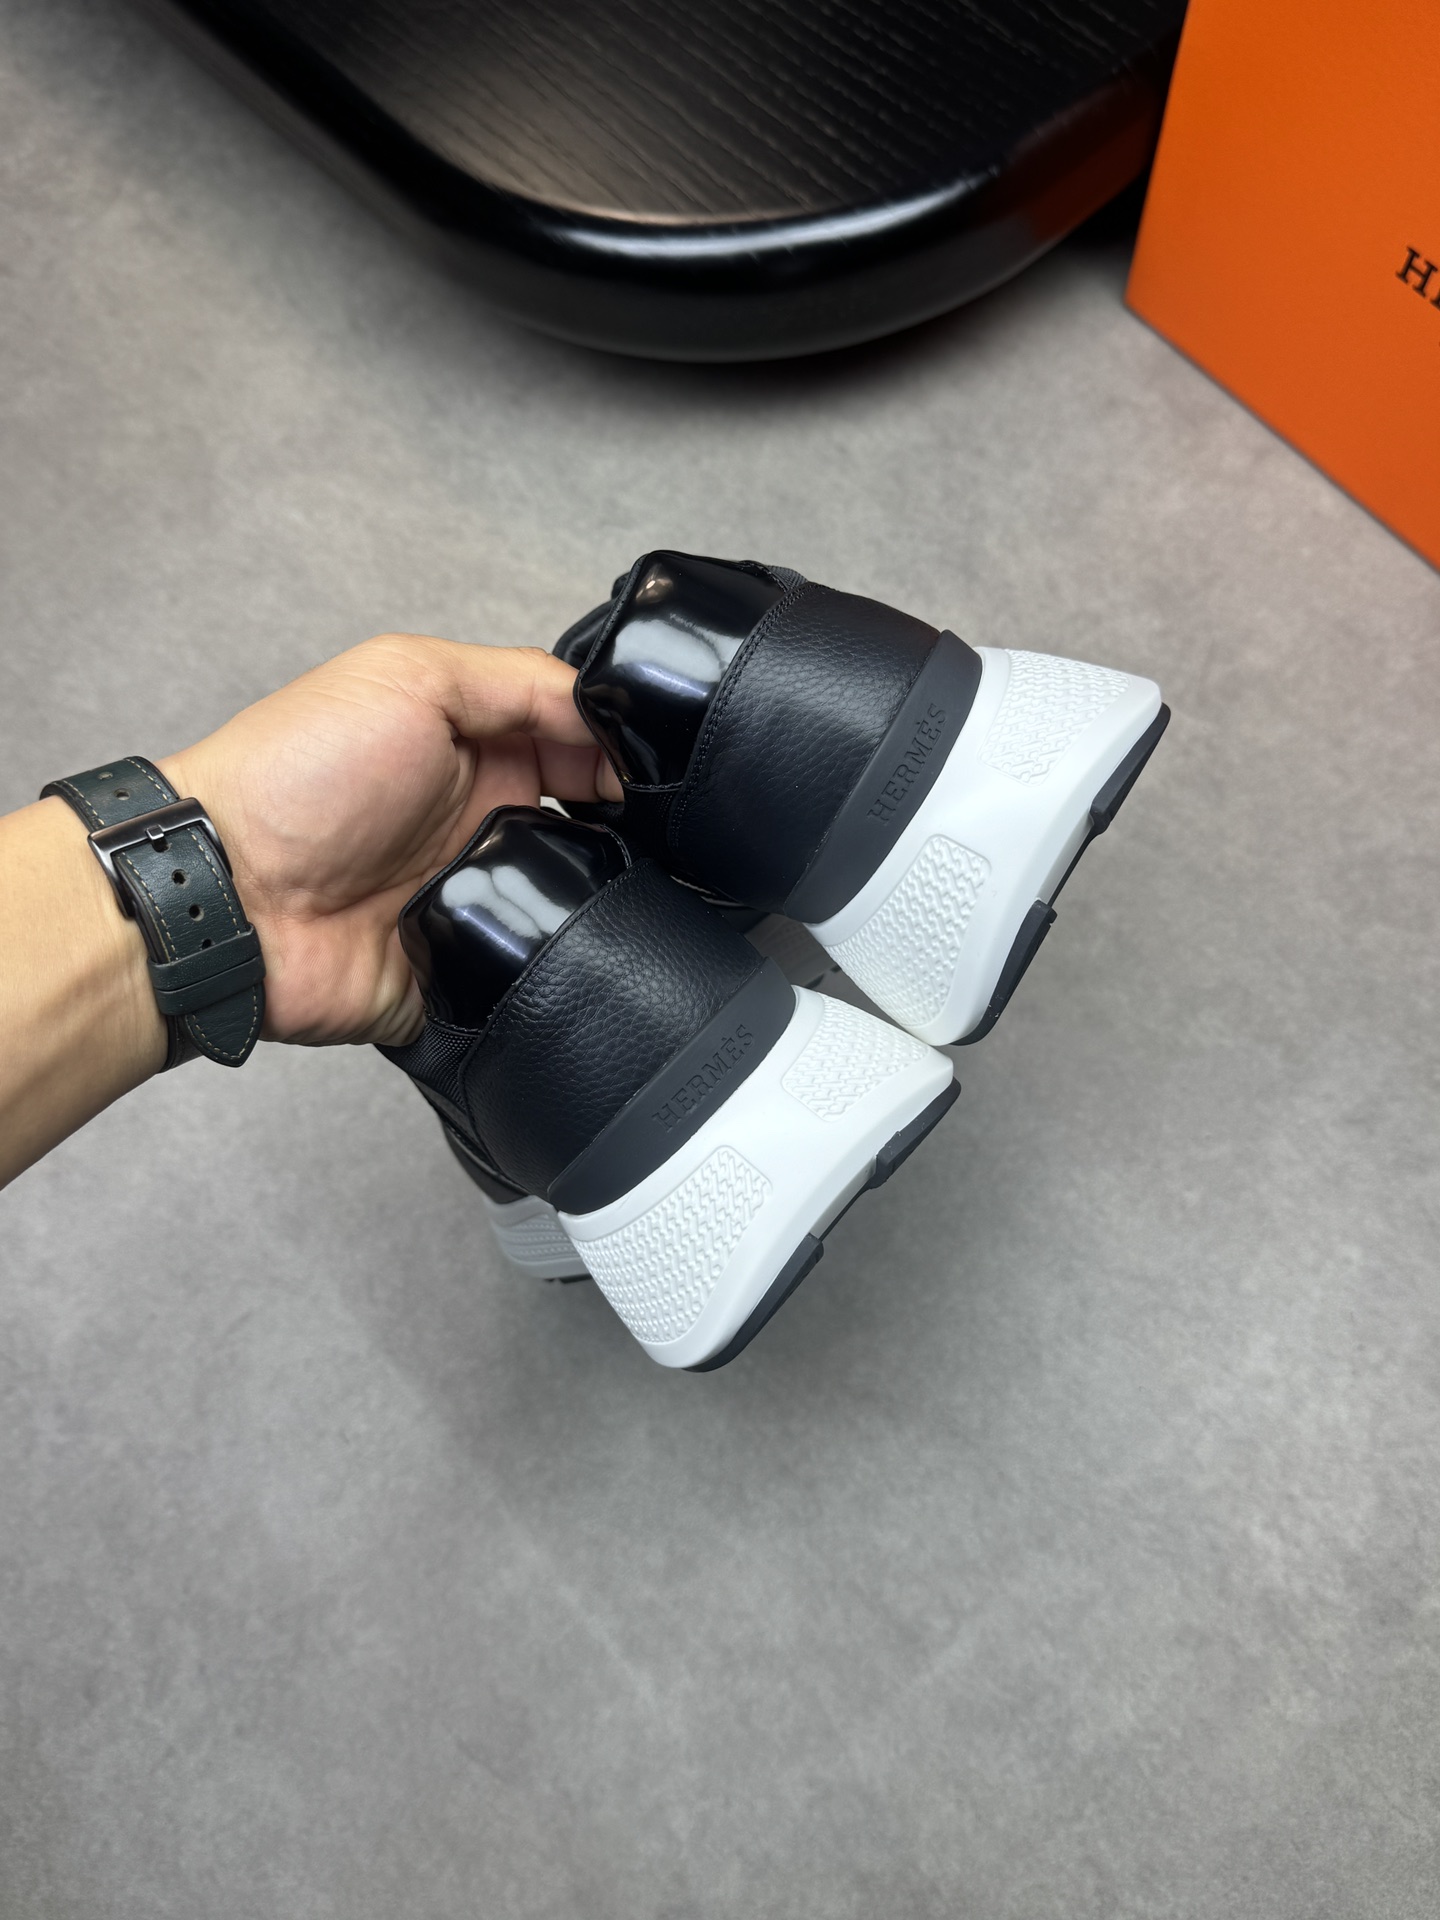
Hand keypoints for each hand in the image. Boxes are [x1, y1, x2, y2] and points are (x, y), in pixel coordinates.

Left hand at [160, 634, 620, 1048]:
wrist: (227, 896)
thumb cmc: (296, 775)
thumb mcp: (411, 677)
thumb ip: (521, 683)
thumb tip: (612, 715)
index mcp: (479, 752)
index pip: (586, 750)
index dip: (628, 758)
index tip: (657, 774)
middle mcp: (486, 826)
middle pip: (600, 833)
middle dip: (631, 834)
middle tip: (651, 834)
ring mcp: (478, 903)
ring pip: (582, 910)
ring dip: (598, 900)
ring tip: (606, 889)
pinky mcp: (468, 977)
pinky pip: (539, 981)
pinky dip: (556, 967)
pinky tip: (566, 948)